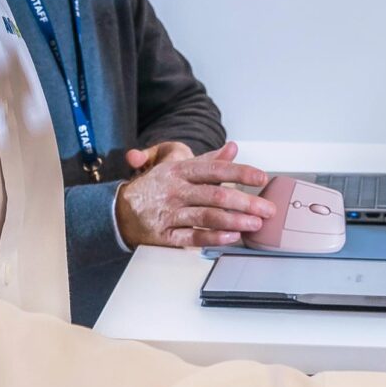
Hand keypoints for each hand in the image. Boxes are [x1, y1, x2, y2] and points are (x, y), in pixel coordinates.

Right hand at [113, 141, 274, 248]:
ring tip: (255, 224)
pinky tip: (231, 237)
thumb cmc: (155, 187)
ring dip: (234, 221)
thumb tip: (233, 148)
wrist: (118, 211)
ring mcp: (169, 213)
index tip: (261, 178)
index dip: (240, 173)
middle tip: (267, 209)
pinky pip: (192, 237)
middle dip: (245, 202)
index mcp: (180, 171)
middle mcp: (175, 191)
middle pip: (215, 195)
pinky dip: (213, 238)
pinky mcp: (165, 235)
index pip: (215, 169)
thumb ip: (208, 160)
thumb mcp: (177, 166)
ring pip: (206, 217)